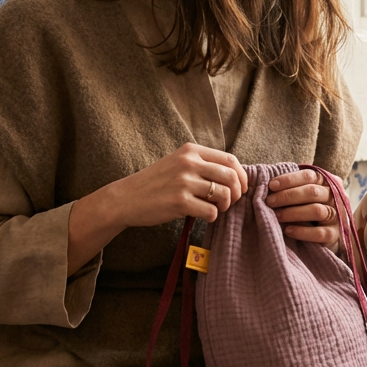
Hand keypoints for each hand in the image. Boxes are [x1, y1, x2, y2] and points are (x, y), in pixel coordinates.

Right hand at [67, 144, 247, 273]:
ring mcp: (184, 182)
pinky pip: (211, 211)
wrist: (126, 198)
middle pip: (230, 176)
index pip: (229, 159)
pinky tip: (203, 216)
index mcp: (190, 150)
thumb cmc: (155, 183)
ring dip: (225, 205)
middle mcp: (188, 163)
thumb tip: (234, 176)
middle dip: (236, 193)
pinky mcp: (180, 202)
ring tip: (215, 209)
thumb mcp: (177, 163)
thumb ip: (202, 164)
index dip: (241, 176)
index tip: (240, 188)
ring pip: (223, 194)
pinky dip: (212, 217)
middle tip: (230, 202)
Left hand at [265, 168, 340, 248]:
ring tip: (277, 216)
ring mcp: (338, 216)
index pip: (309, 176)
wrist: (330, 234)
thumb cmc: (311, 208)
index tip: (271, 185)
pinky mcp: (335, 234)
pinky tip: (288, 230)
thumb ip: (294, 187)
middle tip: (269, 202)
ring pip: (317, 210)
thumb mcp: (306, 195)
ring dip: (293, 212)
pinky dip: (302, 231)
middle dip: (288, 196)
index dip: (289, 179)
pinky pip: (319, 233)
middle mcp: (336, 197)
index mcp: (328, 182)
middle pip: (312, 192)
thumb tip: (269, 185)